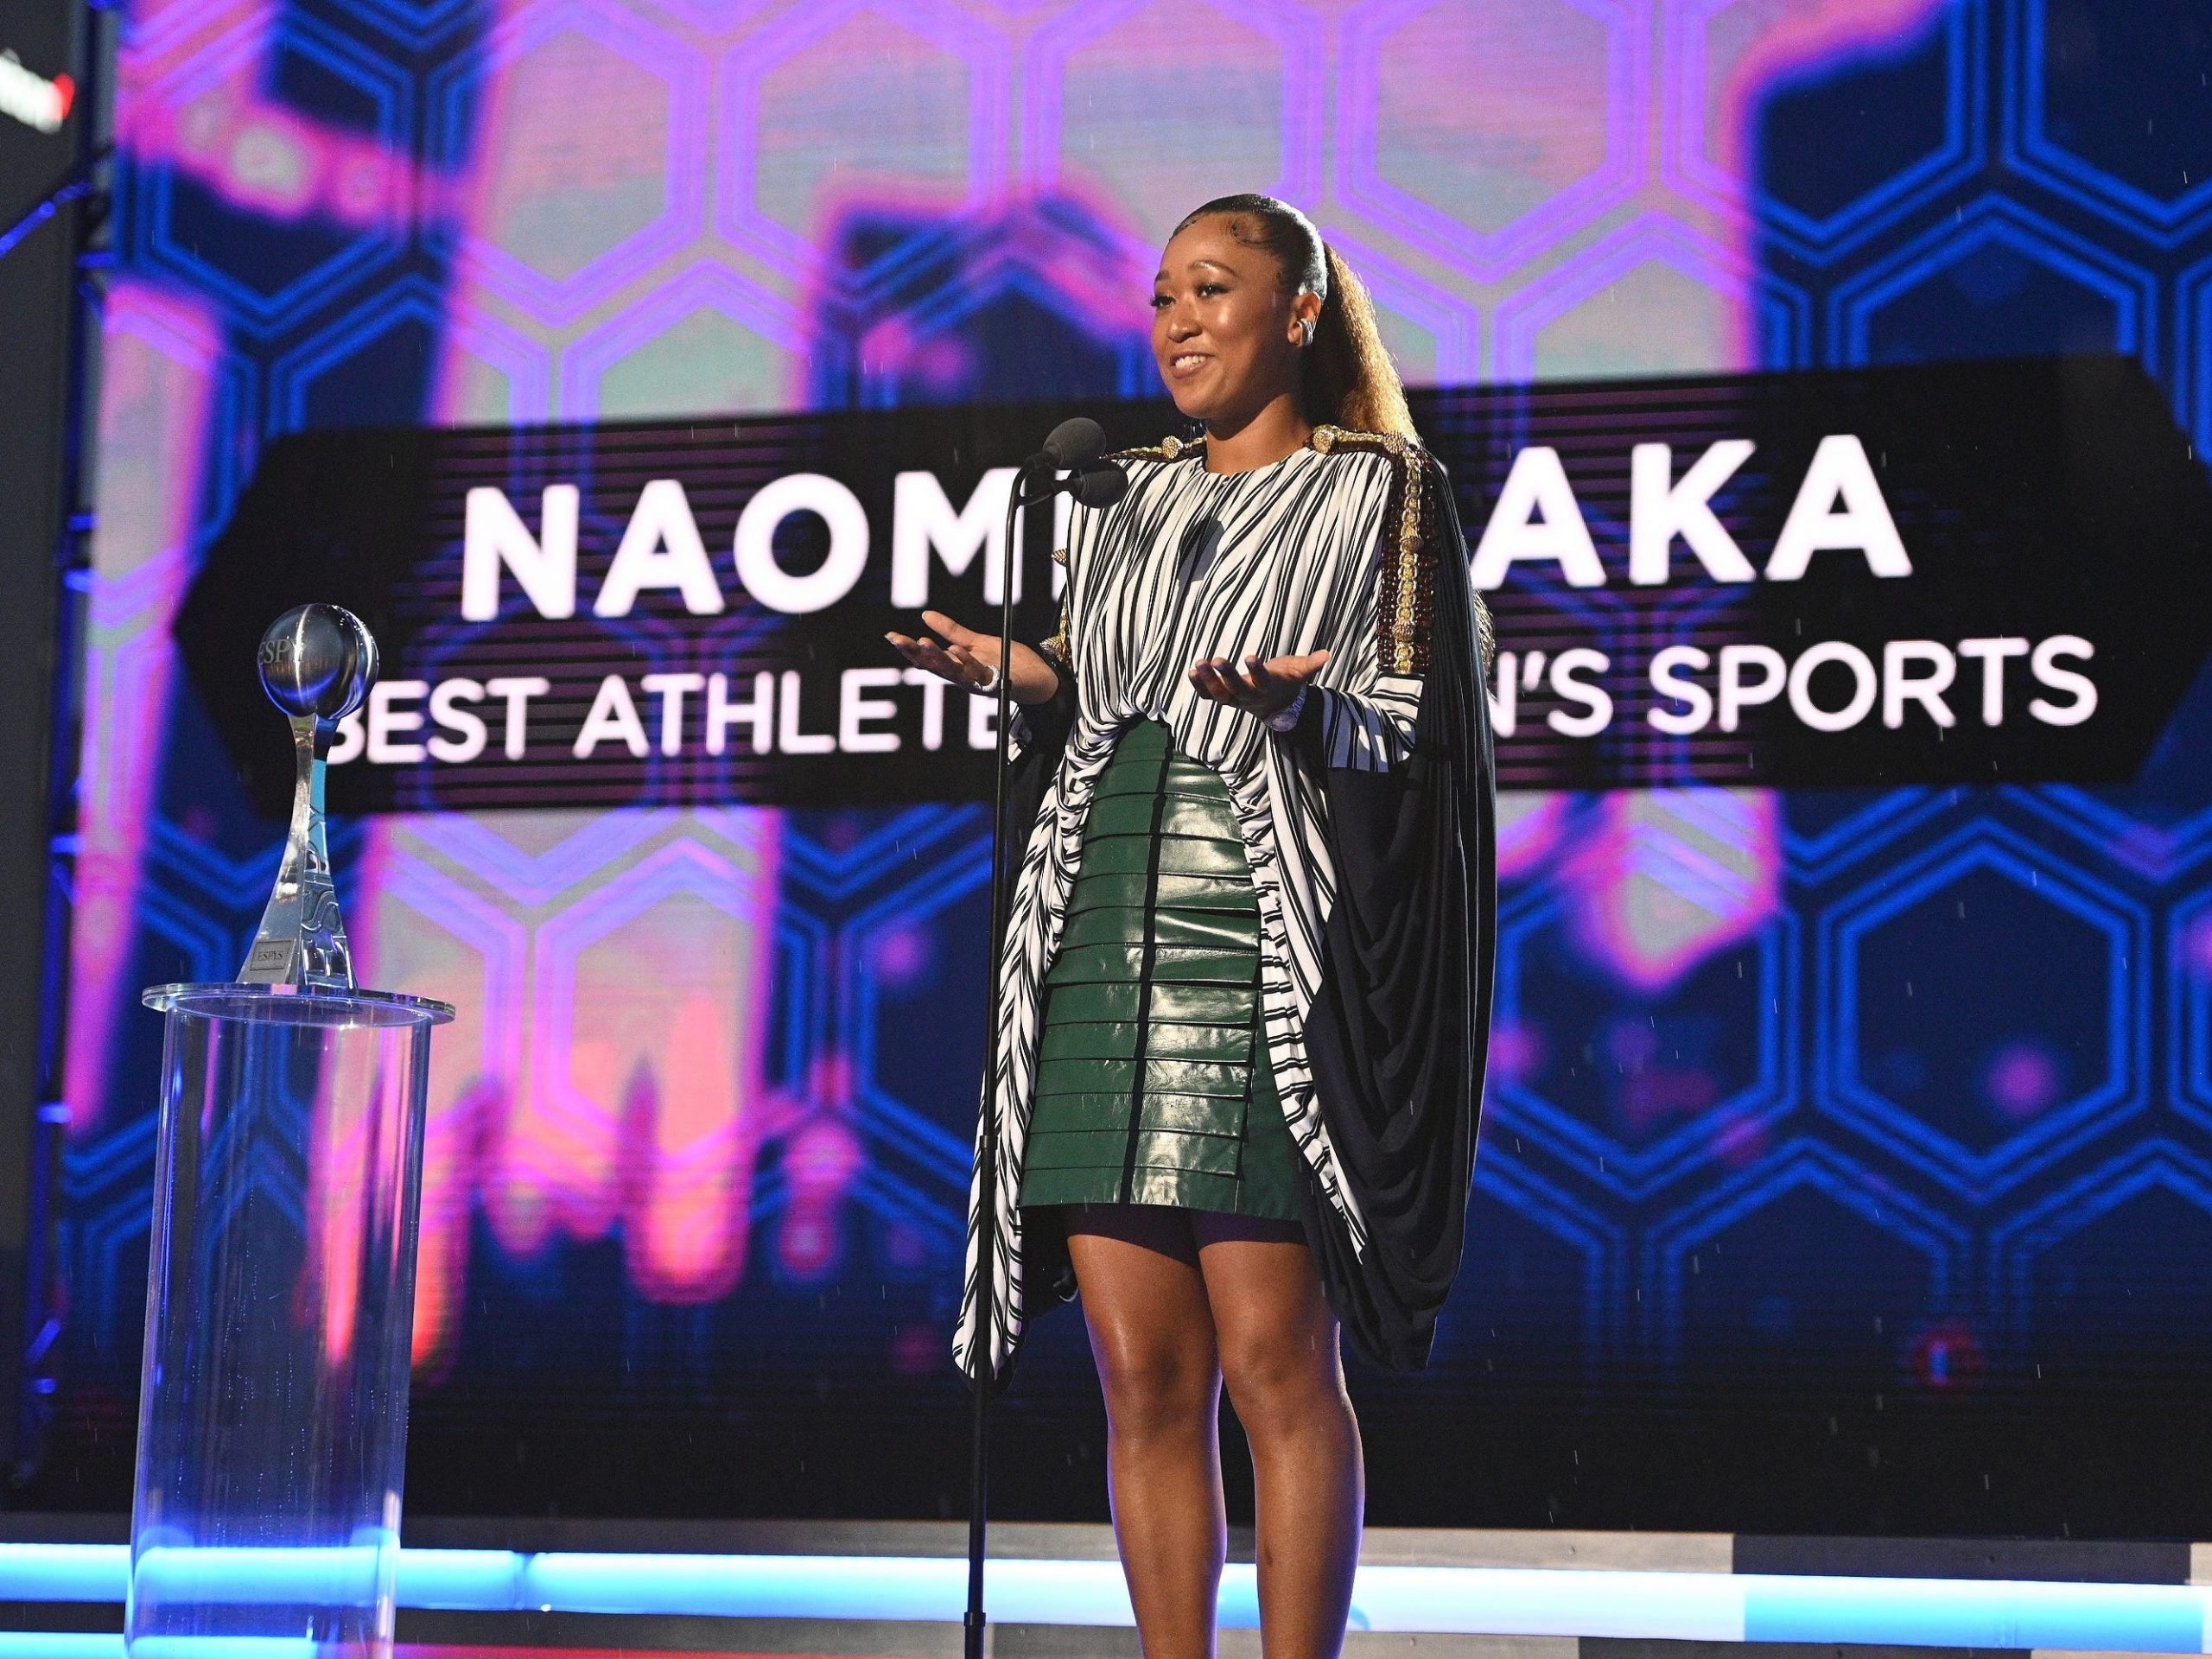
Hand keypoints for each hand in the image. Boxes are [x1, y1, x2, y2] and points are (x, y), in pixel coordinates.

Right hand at [886, 609, 1061, 705]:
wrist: (1040, 677)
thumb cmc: (1009, 662)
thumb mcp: (978, 642)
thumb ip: (953, 631)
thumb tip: (926, 615)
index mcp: (957, 668)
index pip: (928, 659)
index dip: (909, 649)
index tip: (891, 636)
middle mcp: (965, 678)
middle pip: (936, 667)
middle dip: (916, 654)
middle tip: (899, 640)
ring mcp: (981, 683)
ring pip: (955, 672)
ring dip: (938, 658)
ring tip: (923, 643)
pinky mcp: (1000, 685)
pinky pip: (981, 675)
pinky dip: (968, 662)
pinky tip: (957, 650)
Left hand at [1187, 650, 1329, 717]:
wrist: (1275, 704)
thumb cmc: (1286, 681)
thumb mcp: (1299, 672)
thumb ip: (1310, 665)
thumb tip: (1327, 654)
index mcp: (1268, 688)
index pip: (1263, 681)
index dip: (1257, 671)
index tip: (1250, 656)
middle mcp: (1249, 697)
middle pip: (1237, 689)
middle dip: (1227, 676)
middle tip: (1217, 659)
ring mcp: (1234, 699)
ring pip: (1219, 694)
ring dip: (1208, 680)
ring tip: (1198, 663)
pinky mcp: (1223, 697)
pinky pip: (1208, 695)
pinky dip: (1199, 686)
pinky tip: (1191, 672)